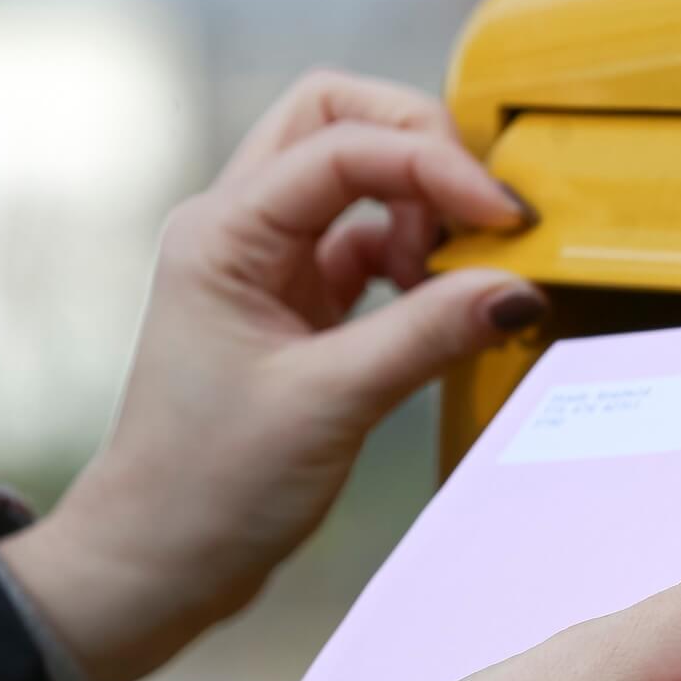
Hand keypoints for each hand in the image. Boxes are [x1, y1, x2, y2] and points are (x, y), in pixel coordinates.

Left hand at [1, 70, 546, 680]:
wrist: (160, 560)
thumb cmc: (211, 487)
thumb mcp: (332, 404)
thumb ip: (429, 334)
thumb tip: (519, 287)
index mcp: (222, 232)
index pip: (342, 145)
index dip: (435, 167)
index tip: (506, 220)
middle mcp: (237, 226)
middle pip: (339, 120)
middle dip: (422, 146)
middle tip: (483, 213)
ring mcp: (267, 260)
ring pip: (357, 172)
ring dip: (421, 202)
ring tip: (459, 273)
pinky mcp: (297, 300)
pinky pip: (369, 238)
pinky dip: (417, 253)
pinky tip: (442, 300)